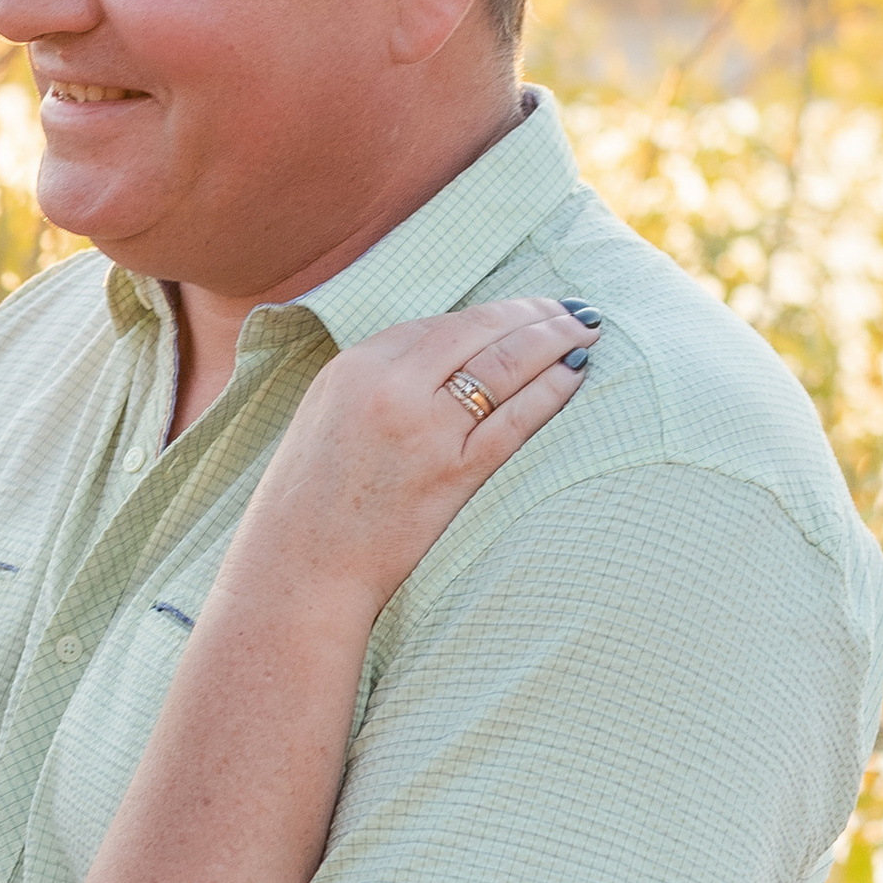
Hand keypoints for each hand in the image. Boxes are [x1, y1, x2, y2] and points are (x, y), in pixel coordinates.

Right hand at [246, 298, 596, 606]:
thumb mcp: (327, 417)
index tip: (525, 309)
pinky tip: (574, 377)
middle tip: (572, 311)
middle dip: (535, 314)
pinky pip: (516, 418)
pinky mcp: (452, 472)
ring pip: (507, 364)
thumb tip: (440, 361)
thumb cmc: (308, 507)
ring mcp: (425, 428)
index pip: (441, 324)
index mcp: (354, 366)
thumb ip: (375, 383)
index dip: (493, 312)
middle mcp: (390, 385)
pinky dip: (551, 392)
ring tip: (585, 332)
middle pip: (480, 331)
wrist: (298, 573)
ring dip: (554, 341)